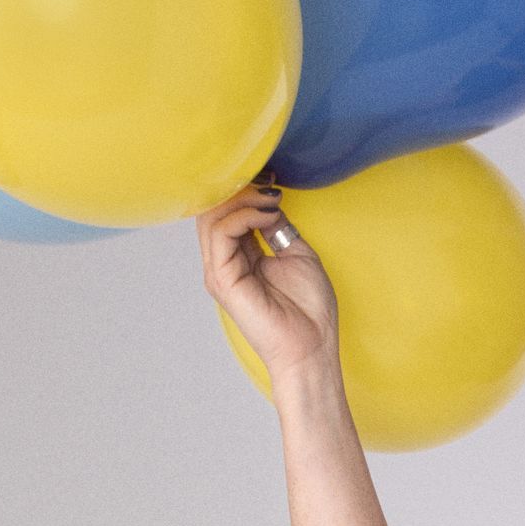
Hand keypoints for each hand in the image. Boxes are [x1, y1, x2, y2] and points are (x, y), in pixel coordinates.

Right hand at [195, 178, 338, 388]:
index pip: (227, 211)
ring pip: (213, 216)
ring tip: (272, 201)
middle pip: (214, 209)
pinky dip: (244, 215)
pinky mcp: (222, 278)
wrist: (312, 349)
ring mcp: (219, 270)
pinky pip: (221, 233)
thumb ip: (277, 227)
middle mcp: (224, 262)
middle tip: (269, 180)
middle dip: (241, 188)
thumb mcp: (297, 254)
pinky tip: (268, 214)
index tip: (271, 176)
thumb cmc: (309, 312)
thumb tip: (267, 200)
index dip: (245, 189)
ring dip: (244, 199)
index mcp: (239, 257)